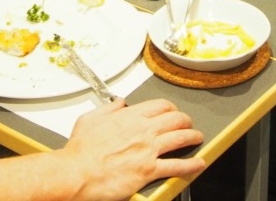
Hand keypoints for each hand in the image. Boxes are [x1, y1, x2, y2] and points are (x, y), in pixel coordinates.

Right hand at [61, 98, 204, 199]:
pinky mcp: (149, 170)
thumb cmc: (80, 150)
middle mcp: (143, 130)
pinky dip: (191, 164)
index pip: (160, 106)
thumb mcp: (90, 119)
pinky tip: (199, 163)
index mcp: (130, 117)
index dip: (171, 108)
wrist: (76, 172)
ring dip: (193, 136)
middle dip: (186, 120)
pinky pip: (176, 166)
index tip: (172, 111)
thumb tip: (119, 103)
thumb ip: (108, 109)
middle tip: (188, 123)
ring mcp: (148, 150)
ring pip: (181, 138)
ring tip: (198, 137)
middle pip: (175, 119)